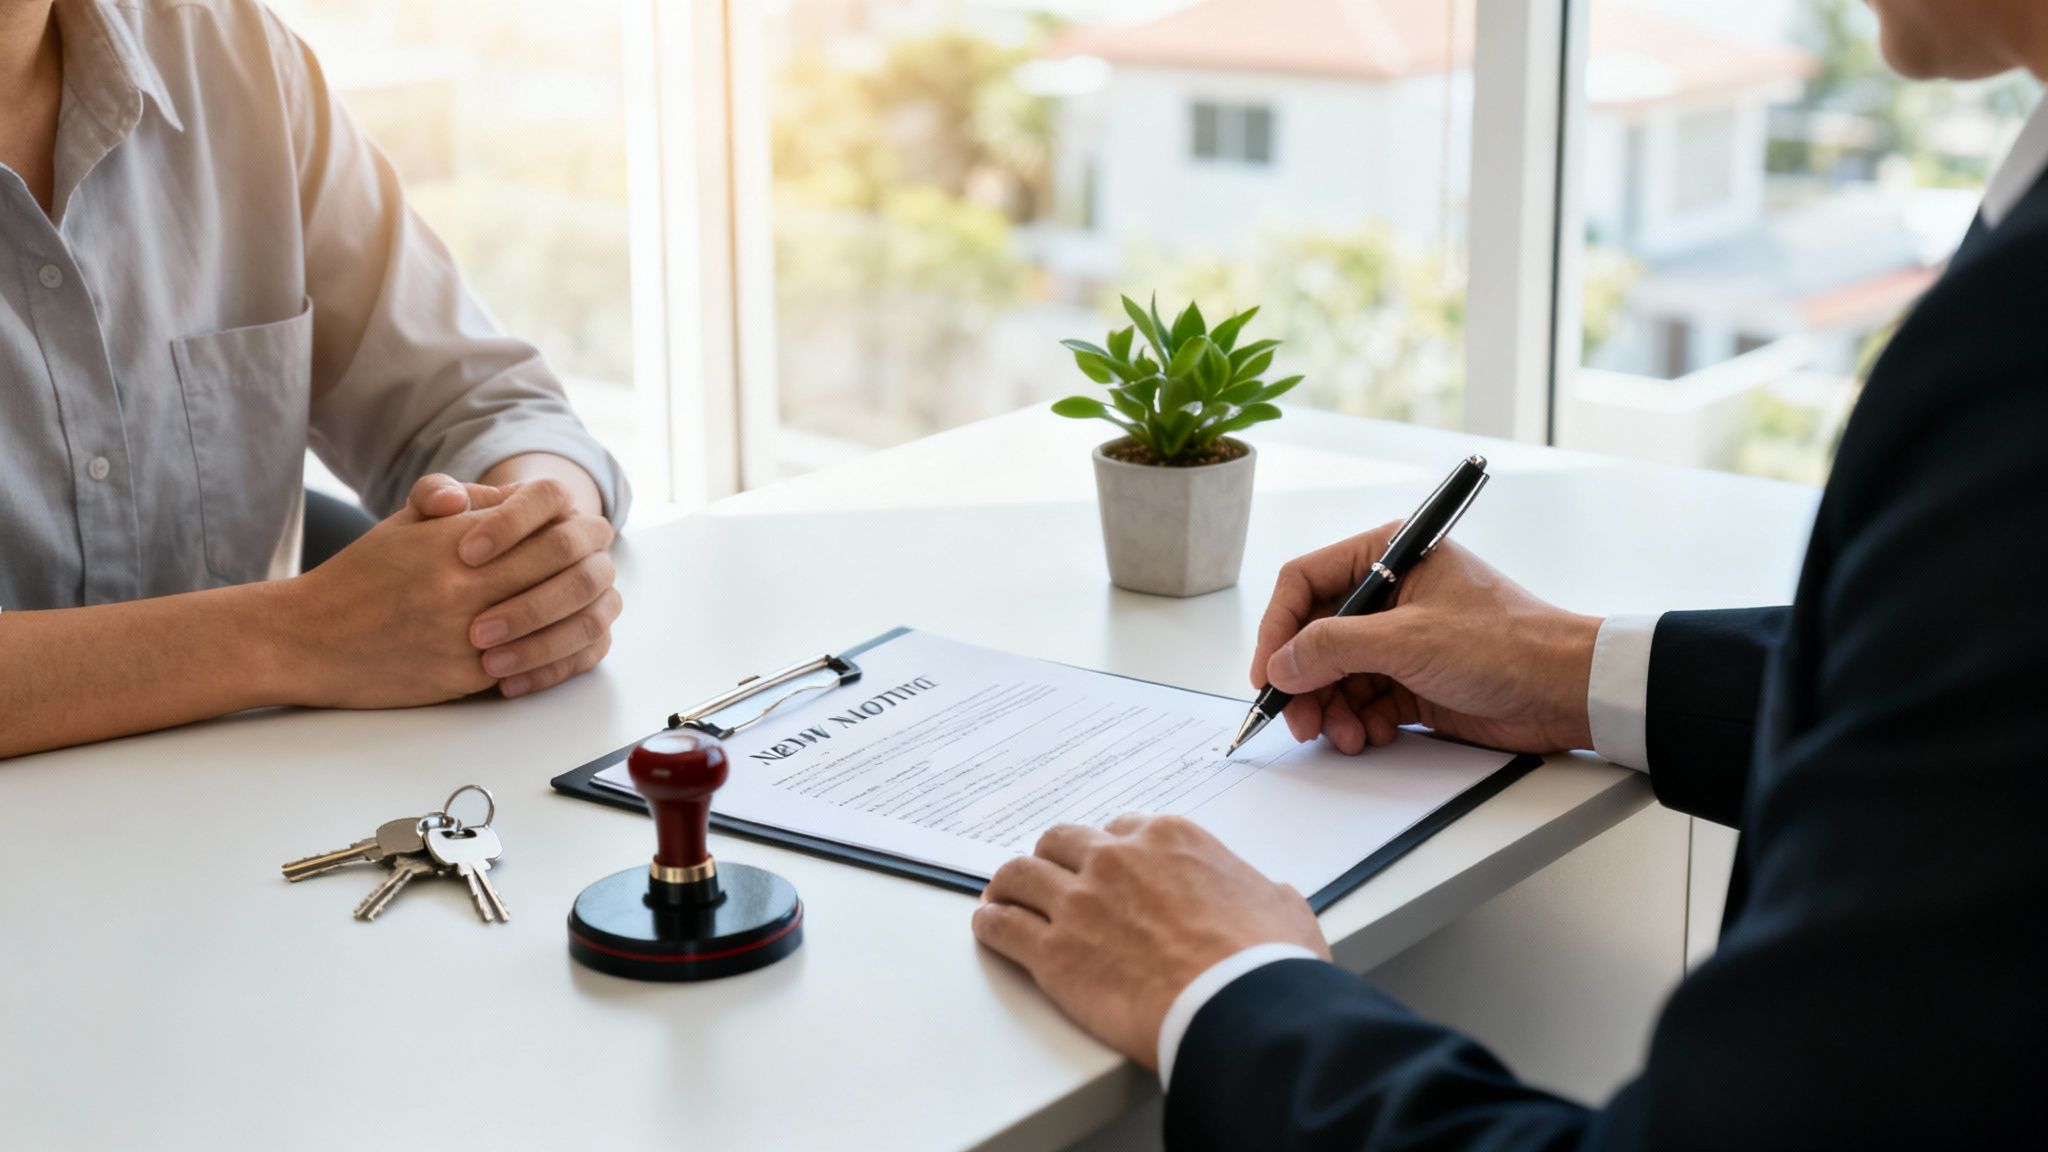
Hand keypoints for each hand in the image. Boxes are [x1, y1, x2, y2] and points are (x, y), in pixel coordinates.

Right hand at [279, 480, 615, 707]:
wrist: (307, 637)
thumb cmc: (360, 576)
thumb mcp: (406, 521)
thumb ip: (462, 499)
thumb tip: (514, 496)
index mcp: (457, 537)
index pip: (550, 516)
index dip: (575, 523)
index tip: (579, 530)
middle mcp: (467, 582)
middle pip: (567, 564)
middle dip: (589, 563)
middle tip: (596, 567)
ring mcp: (468, 631)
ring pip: (560, 617)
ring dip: (580, 611)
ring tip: (585, 606)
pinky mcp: (466, 675)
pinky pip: (533, 662)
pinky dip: (553, 654)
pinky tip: (558, 644)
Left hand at [973, 814, 1328, 1069]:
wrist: (1238, 1007)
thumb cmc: (1264, 963)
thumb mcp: (1282, 908)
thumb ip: (1265, 893)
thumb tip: (1273, 898)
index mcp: (1170, 839)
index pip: (1121, 828)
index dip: (1108, 850)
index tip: (1103, 867)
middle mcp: (1117, 860)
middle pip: (1062, 841)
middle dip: (1054, 859)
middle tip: (1051, 880)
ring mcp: (1079, 903)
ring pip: (1020, 874)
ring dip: (1011, 885)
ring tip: (1004, 897)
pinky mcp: (1053, 952)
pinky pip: (1002, 925)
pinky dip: (991, 923)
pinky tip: (990, 927)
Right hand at [1252, 524, 1600, 754]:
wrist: (1568, 691)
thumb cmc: (1508, 644)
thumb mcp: (1408, 640)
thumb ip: (1333, 647)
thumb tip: (1281, 664)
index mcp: (1389, 557)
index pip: (1304, 583)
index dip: (1277, 628)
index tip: (1266, 674)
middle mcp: (1390, 595)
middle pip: (1314, 635)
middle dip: (1303, 681)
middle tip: (1298, 720)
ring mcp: (1401, 639)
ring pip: (1336, 674)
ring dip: (1330, 709)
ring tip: (1343, 735)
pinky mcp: (1414, 680)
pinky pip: (1364, 701)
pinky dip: (1358, 722)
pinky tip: (1371, 735)